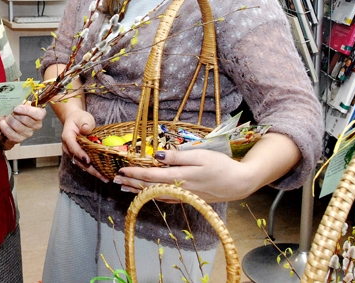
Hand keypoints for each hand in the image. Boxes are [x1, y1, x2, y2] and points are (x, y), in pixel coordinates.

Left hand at [0, 102, 46, 144]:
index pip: (39, 114)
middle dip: (15, 115)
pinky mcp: (20, 139)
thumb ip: (19, 101)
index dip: (27, 111)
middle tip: (9, 112)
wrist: (10, 120)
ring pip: (18, 127)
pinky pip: (12, 135)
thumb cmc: (17, 109)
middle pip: (26, 120)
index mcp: (39, 114)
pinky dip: (5, 128)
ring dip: (9, 120)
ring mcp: (29, 133)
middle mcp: (36, 125)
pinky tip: (2, 123)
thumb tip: (13, 102)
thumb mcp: (20, 103)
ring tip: (5, 117)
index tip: (16, 108)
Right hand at [60, 109, 107, 182]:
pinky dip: (93, 169)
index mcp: (67, 136)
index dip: (80, 154)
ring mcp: (73, 153)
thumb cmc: (79, 118)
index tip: (88, 160)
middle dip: (90, 169)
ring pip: (81, 164)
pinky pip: (85, 163)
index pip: (72, 146)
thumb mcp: (83, 118)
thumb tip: (86, 129)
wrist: (75, 121)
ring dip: (93, 172)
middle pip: (77, 160)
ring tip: (104, 178)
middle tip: (101, 175)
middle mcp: (68, 147)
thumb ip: (84, 123)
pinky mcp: (78, 155)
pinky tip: (103, 173)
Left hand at [113, 149, 253, 202]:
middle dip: (131, 182)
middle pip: (149, 187)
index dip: (135, 173)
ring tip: (124, 188)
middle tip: (115, 179)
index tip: (121, 169)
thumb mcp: (200, 156)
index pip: (151, 175)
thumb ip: (177, 157)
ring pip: (155, 194)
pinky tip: (146, 194)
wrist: (239, 184)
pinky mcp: (188, 198)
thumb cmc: (221, 166)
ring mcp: (183, 196)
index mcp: (180, 177)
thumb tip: (157, 157)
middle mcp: (178, 189)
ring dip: (138, 190)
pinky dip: (151, 195)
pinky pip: (164, 198)